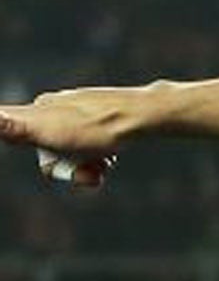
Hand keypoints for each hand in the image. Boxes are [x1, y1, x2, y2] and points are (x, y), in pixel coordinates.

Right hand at [0, 89, 128, 189]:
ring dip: (85, 165)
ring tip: (102, 163)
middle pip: (46, 152)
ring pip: (72, 153)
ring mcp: (77, 114)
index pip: (10, 129)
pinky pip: (91, 148)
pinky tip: (110, 158)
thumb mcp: (48, 131)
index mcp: (36, 111)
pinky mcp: (99, 120)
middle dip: (65, 167)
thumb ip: (13, 127)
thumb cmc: (96, 128)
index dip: (10, 134)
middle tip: (87, 171)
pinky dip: (99, 158)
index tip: (21, 139)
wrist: (144, 116)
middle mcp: (53, 108)